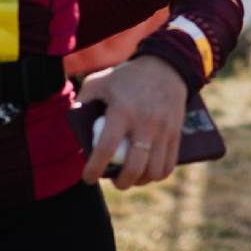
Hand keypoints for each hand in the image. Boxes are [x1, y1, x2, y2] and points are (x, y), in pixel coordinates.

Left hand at [78, 55, 186, 188]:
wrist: (166, 67)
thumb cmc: (127, 77)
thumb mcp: (100, 81)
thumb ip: (84, 99)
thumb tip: (74, 122)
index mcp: (122, 111)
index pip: (106, 148)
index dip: (95, 168)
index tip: (87, 177)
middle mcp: (145, 123)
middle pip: (134, 167)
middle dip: (121, 182)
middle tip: (113, 180)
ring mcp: (163, 131)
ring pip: (153, 171)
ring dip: (139, 180)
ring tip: (130, 178)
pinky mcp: (176, 135)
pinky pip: (168, 166)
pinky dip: (156, 175)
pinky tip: (146, 172)